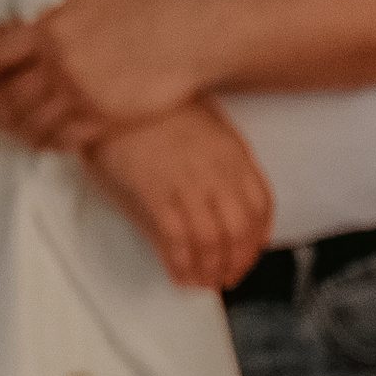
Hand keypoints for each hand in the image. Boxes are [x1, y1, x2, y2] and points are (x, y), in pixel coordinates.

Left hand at [0, 0, 203, 151]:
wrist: (191, 31)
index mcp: (47, 25)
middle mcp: (57, 62)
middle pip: (7, 97)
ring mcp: (80, 93)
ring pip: (31, 123)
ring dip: (21, 128)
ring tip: (18, 128)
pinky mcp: (103, 117)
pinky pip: (63, 139)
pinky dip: (50, 142)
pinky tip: (48, 138)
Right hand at [83, 102, 271, 292]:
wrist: (114, 94)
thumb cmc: (150, 108)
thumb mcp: (199, 126)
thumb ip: (217, 161)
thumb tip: (223, 201)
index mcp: (231, 152)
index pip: (261, 204)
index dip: (258, 237)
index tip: (250, 252)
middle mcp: (216, 169)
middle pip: (240, 229)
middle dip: (236, 262)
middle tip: (227, 277)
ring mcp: (188, 182)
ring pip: (212, 240)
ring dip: (210, 269)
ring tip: (202, 281)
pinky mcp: (157, 192)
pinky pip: (178, 239)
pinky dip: (182, 263)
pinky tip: (179, 274)